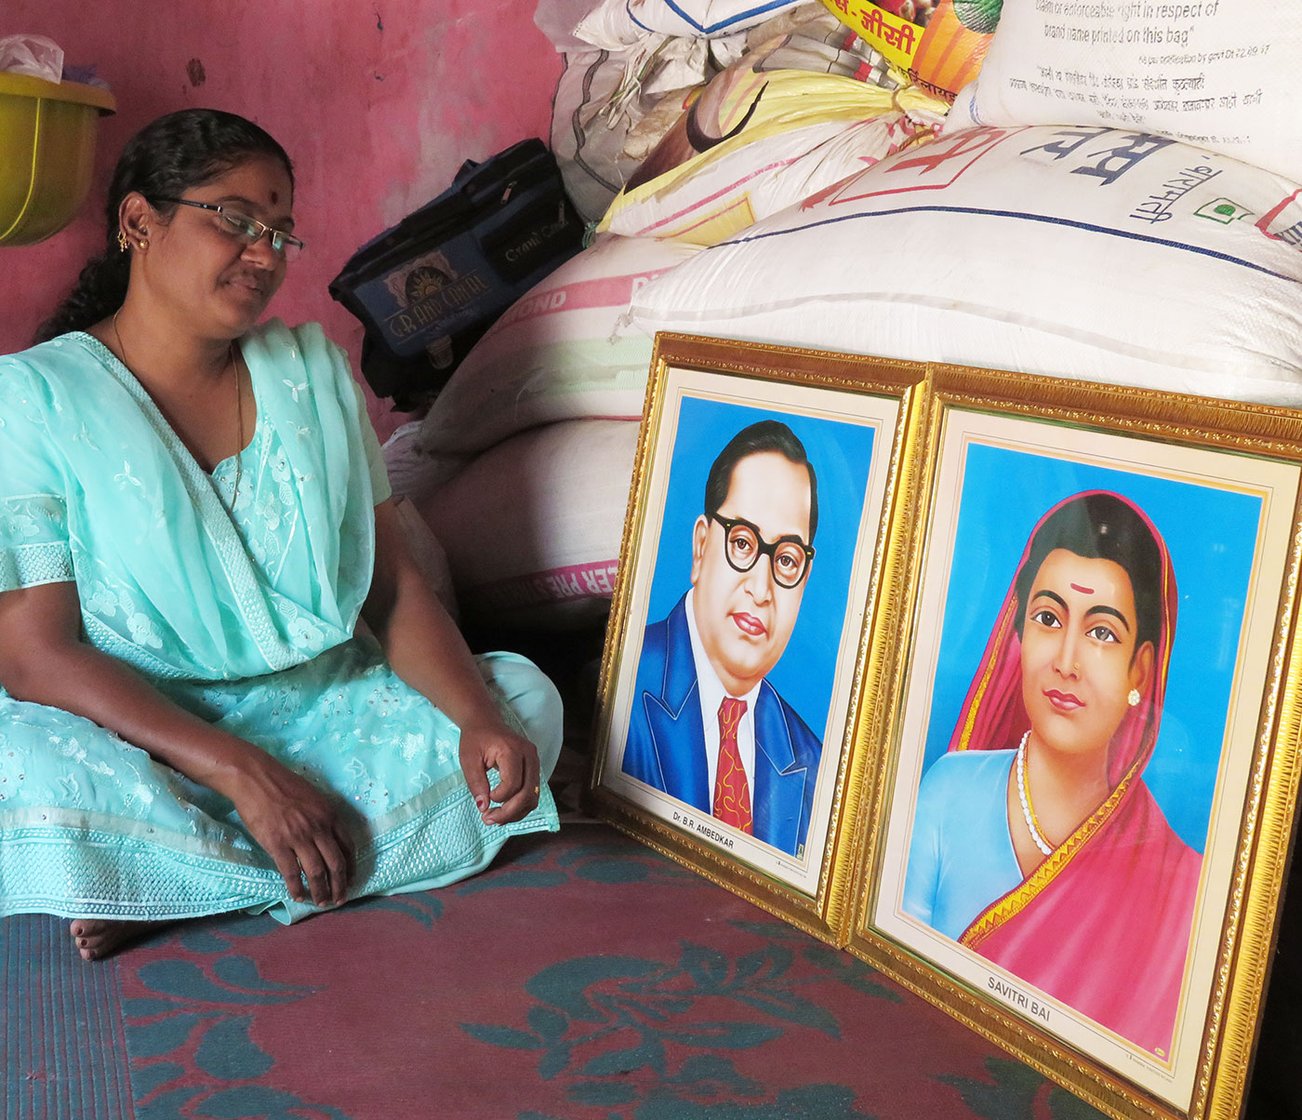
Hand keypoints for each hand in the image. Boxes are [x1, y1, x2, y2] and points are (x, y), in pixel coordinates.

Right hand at [225, 755, 355, 906]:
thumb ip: (323, 818)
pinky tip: (297, 895)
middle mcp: (319, 827)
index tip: (351, 880)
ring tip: (321, 902)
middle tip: (339, 900)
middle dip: (340, 886)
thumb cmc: (284, 785)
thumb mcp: (314, 797)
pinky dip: (296, 887)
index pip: (348, 847)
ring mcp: (299, 837)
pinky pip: (291, 872)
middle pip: (336, 864)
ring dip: (321, 891)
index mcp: (330, 815)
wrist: (256, 778)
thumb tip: (328, 839)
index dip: (351, 867)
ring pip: (317, 872)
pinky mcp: (278, 844)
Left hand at [458, 720, 541, 825]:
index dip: (498, 797)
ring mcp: (535, 762)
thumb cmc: (476, 739)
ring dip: (516, 813)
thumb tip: (483, 807)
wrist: (485, 722)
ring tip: (495, 818)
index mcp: (512, 750)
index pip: (513, 784)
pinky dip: (520, 806)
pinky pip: (532, 793)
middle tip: (488, 820)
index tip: (484, 798)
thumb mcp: (468, 759)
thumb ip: (476, 783)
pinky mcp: (534, 769)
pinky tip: (504, 811)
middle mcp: (529, 756)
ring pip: (532, 797)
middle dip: (508, 812)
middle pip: (527, 794)